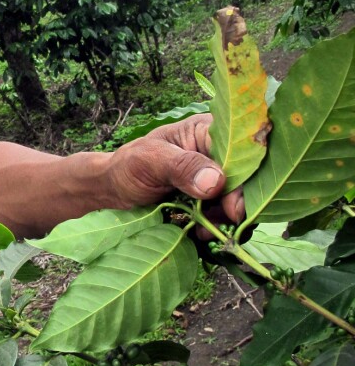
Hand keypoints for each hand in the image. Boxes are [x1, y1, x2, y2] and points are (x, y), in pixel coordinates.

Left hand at [108, 114, 244, 223]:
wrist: (114, 190)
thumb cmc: (129, 165)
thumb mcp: (149, 160)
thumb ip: (181, 166)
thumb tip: (215, 181)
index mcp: (211, 132)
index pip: (244, 152)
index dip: (245, 180)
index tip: (233, 207)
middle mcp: (222, 153)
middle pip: (251, 180)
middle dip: (239, 205)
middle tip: (219, 223)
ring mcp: (220, 178)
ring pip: (243, 201)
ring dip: (228, 221)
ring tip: (203, 229)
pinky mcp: (214, 201)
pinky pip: (229, 217)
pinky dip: (220, 228)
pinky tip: (200, 233)